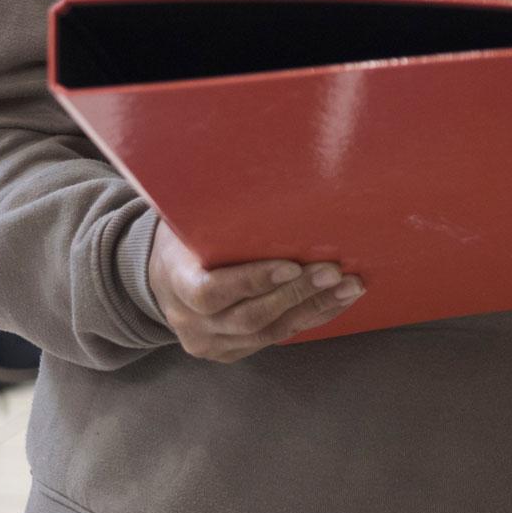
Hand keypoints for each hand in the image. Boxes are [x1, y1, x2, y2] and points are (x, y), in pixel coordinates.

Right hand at [146, 220, 363, 361]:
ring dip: (314, 308)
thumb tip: (256, 161)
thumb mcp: (186, 217)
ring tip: (349, 286)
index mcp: (176, 284)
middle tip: (334, 272)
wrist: (162, 277)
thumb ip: (213, 205)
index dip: (253, 281)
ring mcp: (211, 342)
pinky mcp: (232, 351)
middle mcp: (191, 322)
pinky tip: (337, 300)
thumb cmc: (184, 235)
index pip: (213, 292)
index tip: (291, 265)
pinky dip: (310, 319)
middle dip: (297, 294)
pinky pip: (277, 339)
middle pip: (249, 317)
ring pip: (269, 334)